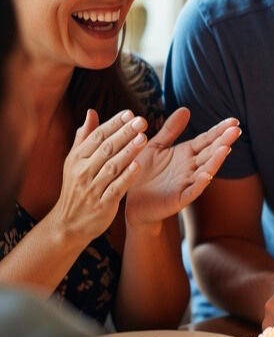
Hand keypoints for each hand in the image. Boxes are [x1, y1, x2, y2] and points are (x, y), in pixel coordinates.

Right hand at [52, 109, 146, 241]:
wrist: (68, 224)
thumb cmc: (76, 188)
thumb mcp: (74, 162)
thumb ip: (85, 137)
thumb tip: (91, 112)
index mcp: (77, 158)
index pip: (97, 137)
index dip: (114, 124)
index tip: (130, 113)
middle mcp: (83, 171)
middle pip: (106, 148)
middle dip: (124, 133)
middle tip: (141, 121)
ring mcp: (92, 188)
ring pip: (112, 167)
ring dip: (128, 151)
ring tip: (143, 138)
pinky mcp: (102, 204)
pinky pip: (115, 188)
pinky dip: (126, 177)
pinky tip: (138, 166)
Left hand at [125, 109, 240, 227]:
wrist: (127, 197)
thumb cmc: (142, 170)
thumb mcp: (156, 146)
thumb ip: (170, 130)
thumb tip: (186, 109)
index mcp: (186, 153)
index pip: (207, 139)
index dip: (219, 130)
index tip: (234, 121)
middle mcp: (190, 167)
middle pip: (210, 152)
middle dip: (223, 142)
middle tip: (236, 131)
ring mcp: (186, 183)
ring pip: (205, 170)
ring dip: (216, 160)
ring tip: (226, 148)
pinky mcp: (178, 199)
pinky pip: (191, 191)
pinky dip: (199, 184)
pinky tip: (206, 175)